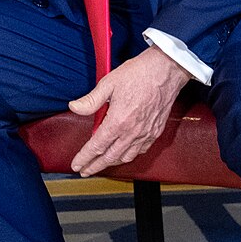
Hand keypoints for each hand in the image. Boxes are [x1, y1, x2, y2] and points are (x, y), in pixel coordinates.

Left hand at [67, 45, 192, 176]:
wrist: (166, 70)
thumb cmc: (139, 74)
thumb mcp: (108, 83)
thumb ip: (91, 100)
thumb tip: (74, 107)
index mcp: (118, 121)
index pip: (97, 146)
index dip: (85, 157)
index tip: (77, 164)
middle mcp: (132, 132)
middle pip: (110, 157)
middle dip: (95, 166)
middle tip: (85, 170)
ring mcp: (146, 133)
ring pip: (126, 156)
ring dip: (112, 162)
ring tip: (101, 163)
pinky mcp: (155, 131)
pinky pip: (140, 150)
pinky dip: (129, 155)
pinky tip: (123, 153)